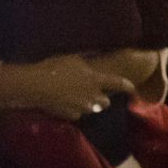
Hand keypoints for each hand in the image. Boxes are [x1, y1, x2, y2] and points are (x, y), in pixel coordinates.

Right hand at [0, 54, 135, 120]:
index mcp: (95, 80)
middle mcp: (93, 96)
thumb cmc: (53, 67)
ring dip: (90, 104)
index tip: (132, 88)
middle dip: (103, 97)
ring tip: (78, 96)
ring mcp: (82, 108)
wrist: (35, 86)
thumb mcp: (72, 57)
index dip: (127, 86)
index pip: (118, 84)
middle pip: (106, 102)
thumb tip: (98, 52)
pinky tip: (65, 102)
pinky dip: (75, 109)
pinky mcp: (71, 115)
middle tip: (93, 90)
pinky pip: (78, 113)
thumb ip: (87, 57)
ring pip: (93, 109)